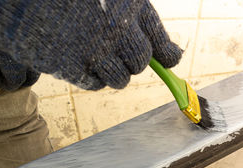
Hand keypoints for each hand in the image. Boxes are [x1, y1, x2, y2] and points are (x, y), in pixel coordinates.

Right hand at [0, 0, 181, 89]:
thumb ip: (133, 16)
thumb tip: (172, 55)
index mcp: (130, 4)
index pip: (160, 40)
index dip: (167, 54)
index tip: (171, 61)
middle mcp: (117, 29)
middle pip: (141, 62)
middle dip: (133, 61)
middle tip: (117, 52)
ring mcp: (94, 50)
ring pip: (120, 79)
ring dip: (113, 72)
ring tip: (96, 56)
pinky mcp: (70, 66)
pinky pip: (95, 84)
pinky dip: (92, 78)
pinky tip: (80, 61)